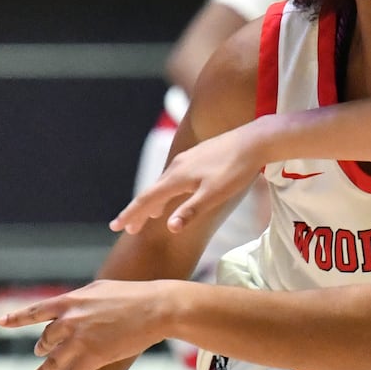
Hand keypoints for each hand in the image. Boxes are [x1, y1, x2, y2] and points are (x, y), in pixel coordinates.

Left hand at [0, 281, 177, 369]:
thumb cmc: (134, 295)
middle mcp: (71, 321)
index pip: (36, 311)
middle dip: (42, 347)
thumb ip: (80, 299)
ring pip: (53, 362)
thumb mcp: (101, 289)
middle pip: (45, 339)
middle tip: (40, 352)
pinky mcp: (95, 357)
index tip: (0, 322)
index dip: (16, 318)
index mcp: (71, 301)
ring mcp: (81, 340)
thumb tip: (68, 305)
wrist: (158, 308)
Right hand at [112, 123, 265, 234]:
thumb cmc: (236, 170)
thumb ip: (192, 211)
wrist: (255, 141)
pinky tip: (176, 193)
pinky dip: (168, 190)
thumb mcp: (214, 194)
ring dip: (155, 201)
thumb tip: (170, 228)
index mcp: (177, 177)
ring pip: (164, 183)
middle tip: (128, 229)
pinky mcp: (198, 156)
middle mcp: (177, 166)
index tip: (115, 227)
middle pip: (152, 191)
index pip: (147, 199)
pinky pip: (175, 176)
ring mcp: (187, 159)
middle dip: (139, 211)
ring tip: (150, 216)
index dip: (131, 214)